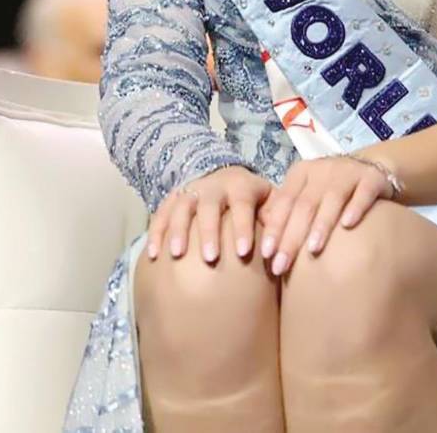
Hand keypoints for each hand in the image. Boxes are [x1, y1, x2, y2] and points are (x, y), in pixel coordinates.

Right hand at [145, 164, 270, 265]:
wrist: (226, 178)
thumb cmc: (253, 200)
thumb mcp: (269, 202)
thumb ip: (277, 219)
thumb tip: (284, 245)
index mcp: (241, 185)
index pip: (242, 203)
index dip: (243, 226)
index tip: (243, 252)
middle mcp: (214, 185)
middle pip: (210, 205)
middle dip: (209, 231)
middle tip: (210, 257)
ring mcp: (191, 191)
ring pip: (182, 207)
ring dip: (179, 229)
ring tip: (177, 255)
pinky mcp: (173, 199)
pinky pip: (161, 213)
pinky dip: (156, 232)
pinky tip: (153, 254)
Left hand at [257, 155, 393, 276]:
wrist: (370, 168)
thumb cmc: (330, 189)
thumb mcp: (306, 193)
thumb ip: (287, 212)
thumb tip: (265, 245)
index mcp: (302, 173)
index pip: (285, 201)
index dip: (275, 227)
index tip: (266, 254)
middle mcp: (323, 169)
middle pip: (305, 205)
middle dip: (291, 237)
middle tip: (282, 265)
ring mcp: (348, 172)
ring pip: (332, 198)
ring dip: (321, 224)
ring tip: (312, 250)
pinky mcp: (372, 178)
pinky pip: (363, 193)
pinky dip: (356, 207)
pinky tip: (348, 225)